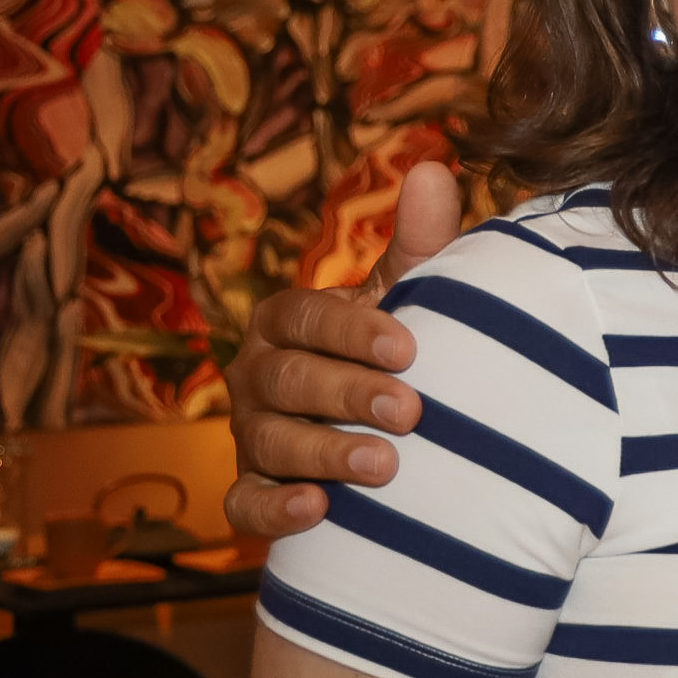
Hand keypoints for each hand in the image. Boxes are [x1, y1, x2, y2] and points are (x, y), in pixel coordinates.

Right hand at [223, 163, 460, 538]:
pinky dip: (275, 509)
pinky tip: (317, 510)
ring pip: (270, 442)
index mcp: (289, 320)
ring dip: (325, 453)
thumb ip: (421, 242)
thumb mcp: (413, 296)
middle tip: (411, 412)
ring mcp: (252, 434)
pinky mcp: (254, 490)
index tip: (409, 348)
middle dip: (350, 394)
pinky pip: (244, 505)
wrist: (388, 428)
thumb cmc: (397, 350)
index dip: (353, 332)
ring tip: (384, 465)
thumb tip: (433, 167)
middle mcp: (259, 374)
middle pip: (290, 380)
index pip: (306, 318)